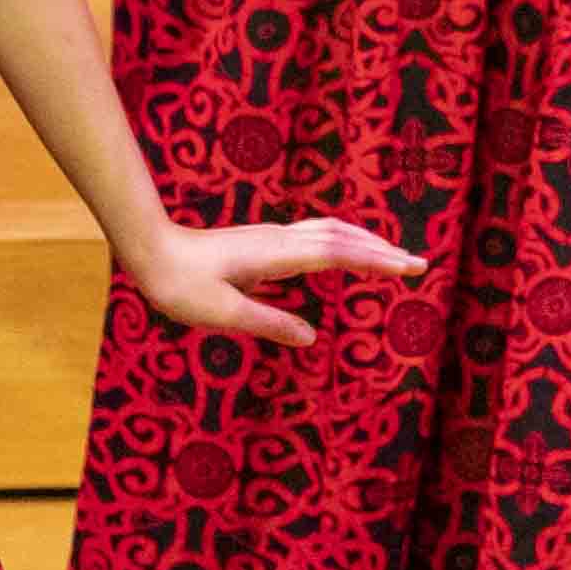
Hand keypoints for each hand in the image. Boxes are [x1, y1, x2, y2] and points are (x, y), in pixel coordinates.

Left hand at [128, 216, 426, 347]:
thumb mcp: (223, 312)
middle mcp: (281, 240)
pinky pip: (316, 236)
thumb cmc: (181, 285)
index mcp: (277, 255)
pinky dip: (343, 241)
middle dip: (382, 250)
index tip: (409, 268)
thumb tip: (310, 337)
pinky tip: (344, 253)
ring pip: (331, 232)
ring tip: (392, 255)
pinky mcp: (265, 242)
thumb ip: (269, 322)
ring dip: (365, 242)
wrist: (152, 250)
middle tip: (418, 263)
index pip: (338, 254)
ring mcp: (273, 238)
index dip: (376, 261)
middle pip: (343, 238)